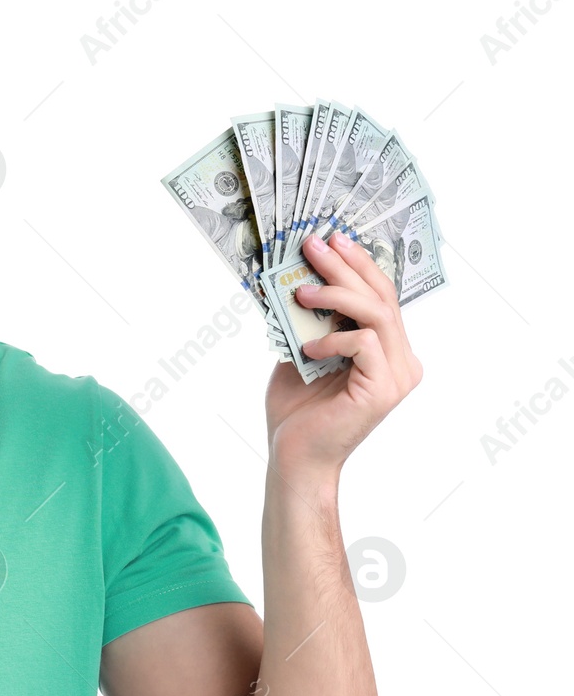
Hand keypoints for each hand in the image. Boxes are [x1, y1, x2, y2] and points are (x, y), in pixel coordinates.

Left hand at [264, 229, 423, 477]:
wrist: (294, 457)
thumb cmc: (297, 412)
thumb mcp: (300, 352)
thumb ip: (309, 321)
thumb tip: (295, 278)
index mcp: (387, 350)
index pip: (380, 295)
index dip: (358, 263)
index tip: (331, 238)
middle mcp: (401, 360)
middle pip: (382, 297)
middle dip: (346, 266)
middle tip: (315, 244)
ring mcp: (397, 375)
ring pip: (377, 314)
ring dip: (337, 295)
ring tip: (301, 291)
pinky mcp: (383, 389)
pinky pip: (363, 344)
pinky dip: (332, 337)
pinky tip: (307, 347)